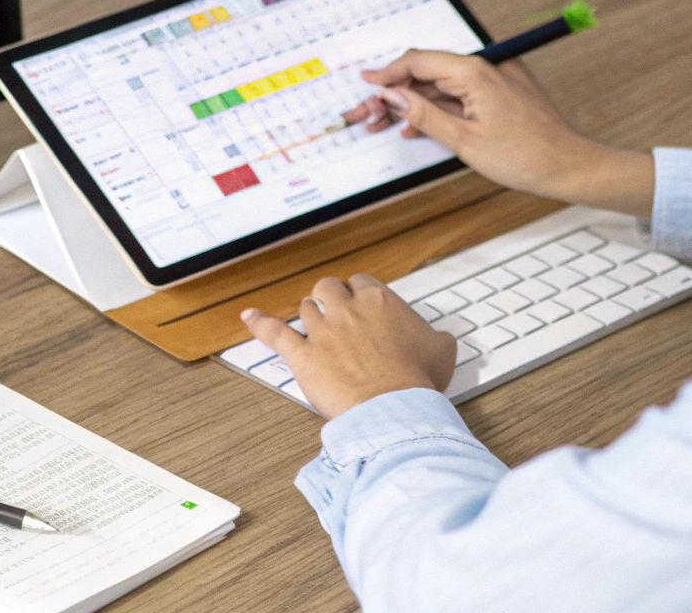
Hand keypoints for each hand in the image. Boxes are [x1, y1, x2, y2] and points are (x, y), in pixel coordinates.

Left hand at [240, 274, 457, 419]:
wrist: (393, 407)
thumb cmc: (416, 381)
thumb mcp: (442, 352)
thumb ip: (438, 338)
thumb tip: (441, 338)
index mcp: (380, 302)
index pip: (362, 283)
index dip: (359, 294)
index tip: (361, 304)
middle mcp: (348, 310)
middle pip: (329, 287)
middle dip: (330, 296)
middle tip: (335, 310)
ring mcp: (322, 330)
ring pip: (306, 307)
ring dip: (308, 313)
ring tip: (311, 322)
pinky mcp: (303, 354)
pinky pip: (274, 332)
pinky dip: (259, 324)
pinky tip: (249, 317)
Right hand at [342, 50, 653, 217]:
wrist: (569, 167)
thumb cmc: (525, 157)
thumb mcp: (463, 140)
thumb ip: (423, 115)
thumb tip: (392, 96)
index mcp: (475, 72)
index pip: (419, 61)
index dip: (388, 74)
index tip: (366, 86)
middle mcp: (485, 68)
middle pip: (428, 72)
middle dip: (396, 92)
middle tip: (369, 113)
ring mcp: (494, 80)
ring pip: (442, 85)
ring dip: (414, 102)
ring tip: (386, 124)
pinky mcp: (501, 94)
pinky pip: (461, 95)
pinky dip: (438, 108)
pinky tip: (417, 127)